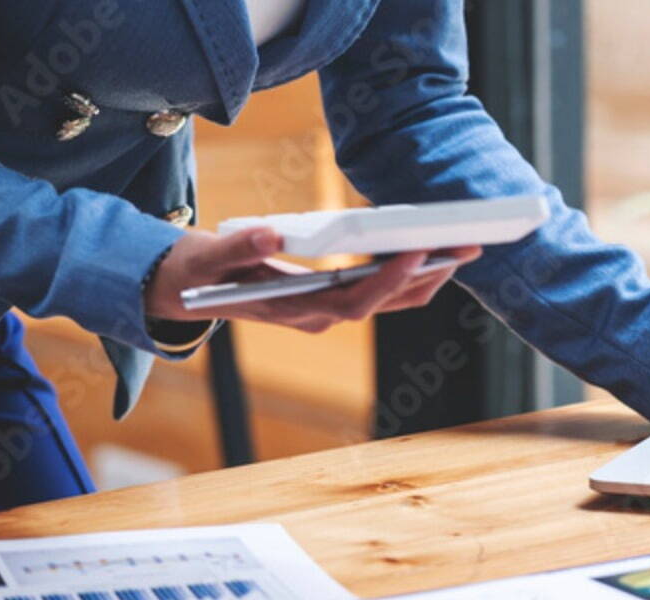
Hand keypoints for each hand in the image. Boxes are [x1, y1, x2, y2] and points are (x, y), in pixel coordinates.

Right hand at [144, 227, 481, 332]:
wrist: (184, 288)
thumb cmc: (197, 272)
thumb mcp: (207, 256)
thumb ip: (237, 246)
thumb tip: (271, 232)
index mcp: (293, 309)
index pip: (354, 303)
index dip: (388, 282)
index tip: (418, 253)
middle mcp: (317, 316)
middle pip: (385, 303)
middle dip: (427, 276)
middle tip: (466, 247)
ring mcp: (326, 310)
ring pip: (389, 300)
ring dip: (427, 276)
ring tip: (462, 247)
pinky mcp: (330, 298)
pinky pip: (379, 290)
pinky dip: (408, 273)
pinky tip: (430, 249)